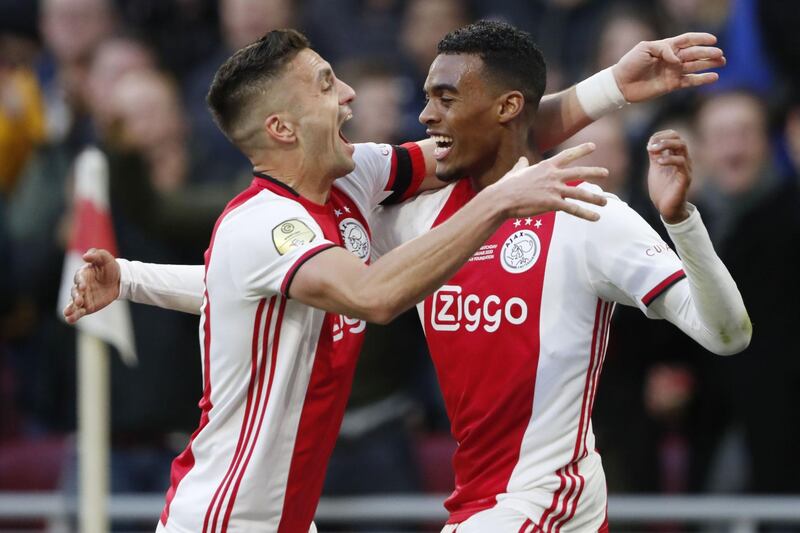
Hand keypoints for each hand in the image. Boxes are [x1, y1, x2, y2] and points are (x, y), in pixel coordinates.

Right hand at [63, 248, 120, 323]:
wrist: (118, 279)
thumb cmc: (110, 267)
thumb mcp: (105, 258)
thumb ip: (96, 255)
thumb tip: (85, 256)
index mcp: (83, 274)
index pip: (79, 278)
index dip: (81, 282)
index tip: (84, 286)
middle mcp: (80, 286)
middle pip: (75, 292)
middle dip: (76, 297)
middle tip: (79, 301)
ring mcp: (83, 297)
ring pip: (73, 304)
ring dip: (70, 308)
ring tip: (67, 314)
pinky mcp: (87, 306)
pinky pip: (79, 312)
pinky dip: (74, 316)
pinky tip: (70, 320)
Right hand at [491, 142, 608, 219]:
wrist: (502, 198)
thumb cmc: (506, 185)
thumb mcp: (515, 171)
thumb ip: (522, 165)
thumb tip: (522, 160)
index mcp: (546, 166)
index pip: (567, 155)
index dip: (581, 150)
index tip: (593, 146)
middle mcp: (553, 176)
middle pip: (579, 172)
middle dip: (594, 172)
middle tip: (606, 172)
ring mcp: (554, 189)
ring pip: (580, 192)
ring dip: (594, 198)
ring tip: (605, 202)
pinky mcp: (552, 203)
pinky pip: (573, 209)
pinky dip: (586, 214)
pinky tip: (596, 217)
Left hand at [612, 32, 724, 102]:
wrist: (621, 84)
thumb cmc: (630, 63)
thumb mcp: (644, 48)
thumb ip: (663, 49)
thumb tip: (677, 59)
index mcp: (666, 47)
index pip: (687, 40)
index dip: (700, 39)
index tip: (713, 39)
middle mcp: (672, 59)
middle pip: (695, 54)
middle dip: (708, 53)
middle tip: (720, 54)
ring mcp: (673, 72)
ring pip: (695, 66)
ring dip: (709, 64)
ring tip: (722, 62)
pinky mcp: (672, 85)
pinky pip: (690, 81)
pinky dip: (702, 79)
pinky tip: (714, 77)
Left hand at [647, 130, 690, 223]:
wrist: (666, 208)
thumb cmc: (662, 189)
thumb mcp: (655, 169)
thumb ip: (655, 156)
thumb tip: (651, 143)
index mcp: (676, 156)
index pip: (674, 136)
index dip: (661, 135)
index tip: (649, 143)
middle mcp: (683, 160)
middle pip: (679, 138)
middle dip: (664, 138)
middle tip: (651, 146)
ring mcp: (686, 168)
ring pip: (682, 146)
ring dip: (666, 145)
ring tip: (653, 150)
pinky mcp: (685, 178)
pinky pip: (681, 162)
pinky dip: (669, 159)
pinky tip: (658, 163)